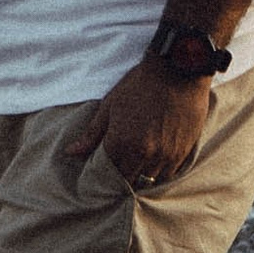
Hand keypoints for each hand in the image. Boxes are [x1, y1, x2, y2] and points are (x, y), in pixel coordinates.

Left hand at [59, 60, 211, 192]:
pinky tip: (153, 164)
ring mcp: (165, 155)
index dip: (102, 175)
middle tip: (116, 174)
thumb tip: (70, 152)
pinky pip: (167, 175)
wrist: (178, 71)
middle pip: (127, 181)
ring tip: (134, 169)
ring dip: (139, 178)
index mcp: (121, 141)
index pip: (107, 172)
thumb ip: (92, 134)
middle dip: (120, 180)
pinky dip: (158, 174)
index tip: (100, 173)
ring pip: (148, 181)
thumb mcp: (111, 105)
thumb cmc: (140, 84)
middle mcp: (143, 153)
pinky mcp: (182, 153)